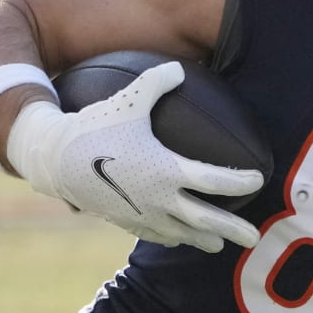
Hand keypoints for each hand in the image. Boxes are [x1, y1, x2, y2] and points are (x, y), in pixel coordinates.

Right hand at [6, 61, 263, 251]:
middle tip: (254, 238)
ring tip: (219, 244)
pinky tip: (179, 237)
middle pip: (206, 220)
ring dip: (204, 239)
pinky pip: (156, 234)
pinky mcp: (125, 221)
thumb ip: (156, 82)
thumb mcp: (128, 100)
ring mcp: (142, 214)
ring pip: (182, 234)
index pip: (215, 180)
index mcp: (166, 170)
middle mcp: (159, 198)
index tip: (258, 181)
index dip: (240, 182)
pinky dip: (173, 237)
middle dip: (233, 229)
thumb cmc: (95, 126)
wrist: (54, 159)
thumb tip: (178, 68)